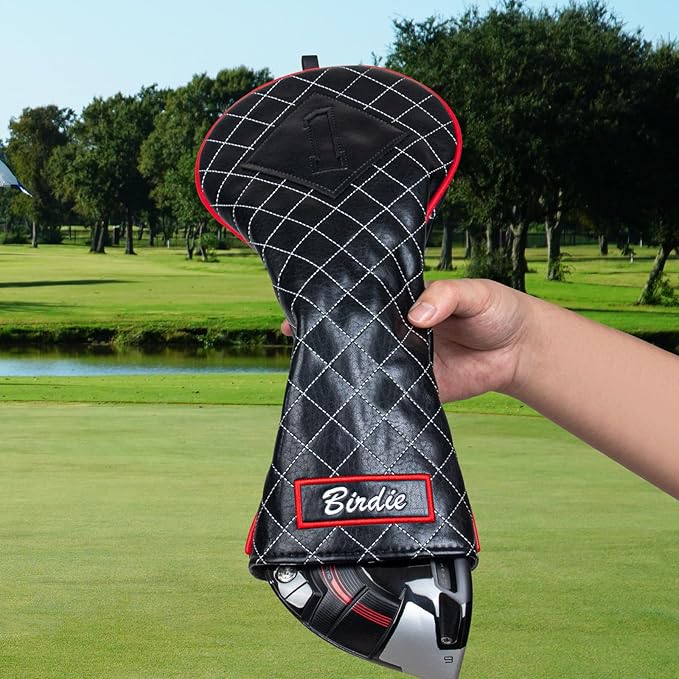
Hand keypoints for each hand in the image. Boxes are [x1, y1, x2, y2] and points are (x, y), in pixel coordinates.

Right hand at [281, 278, 531, 403]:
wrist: (521, 352)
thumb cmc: (497, 310)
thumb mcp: (474, 291)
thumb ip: (446, 295)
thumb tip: (417, 315)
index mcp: (405, 303)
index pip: (365, 299)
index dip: (337, 300)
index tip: (305, 301)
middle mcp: (398, 331)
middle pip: (357, 332)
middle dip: (326, 333)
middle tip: (294, 332)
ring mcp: (404, 361)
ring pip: (368, 363)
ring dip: (345, 365)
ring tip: (312, 362)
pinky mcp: (416, 389)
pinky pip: (390, 392)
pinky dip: (372, 395)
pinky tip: (350, 394)